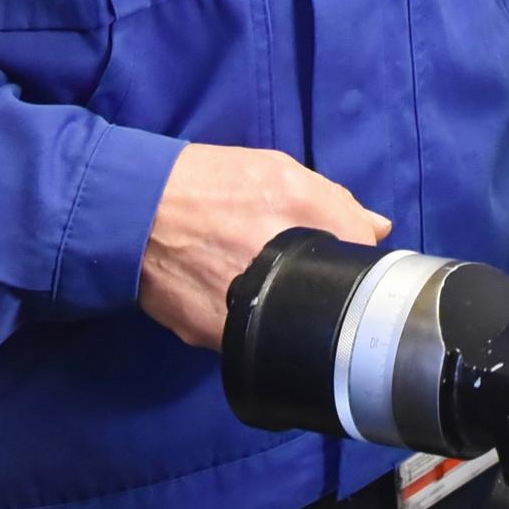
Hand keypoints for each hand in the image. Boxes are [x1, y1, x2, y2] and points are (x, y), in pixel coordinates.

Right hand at [138, 143, 390, 351]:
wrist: (130, 211)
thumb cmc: (209, 184)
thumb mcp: (276, 171)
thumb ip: (334, 200)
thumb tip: (378, 231)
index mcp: (302, 211)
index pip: (364, 255)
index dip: (363, 263)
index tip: (356, 266)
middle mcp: (278, 265)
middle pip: (333, 299)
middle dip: (330, 292)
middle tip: (312, 277)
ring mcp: (244, 308)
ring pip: (291, 326)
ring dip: (290, 312)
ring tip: (272, 287)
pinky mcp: (212, 337)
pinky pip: (249, 336)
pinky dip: (253, 322)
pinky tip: (239, 298)